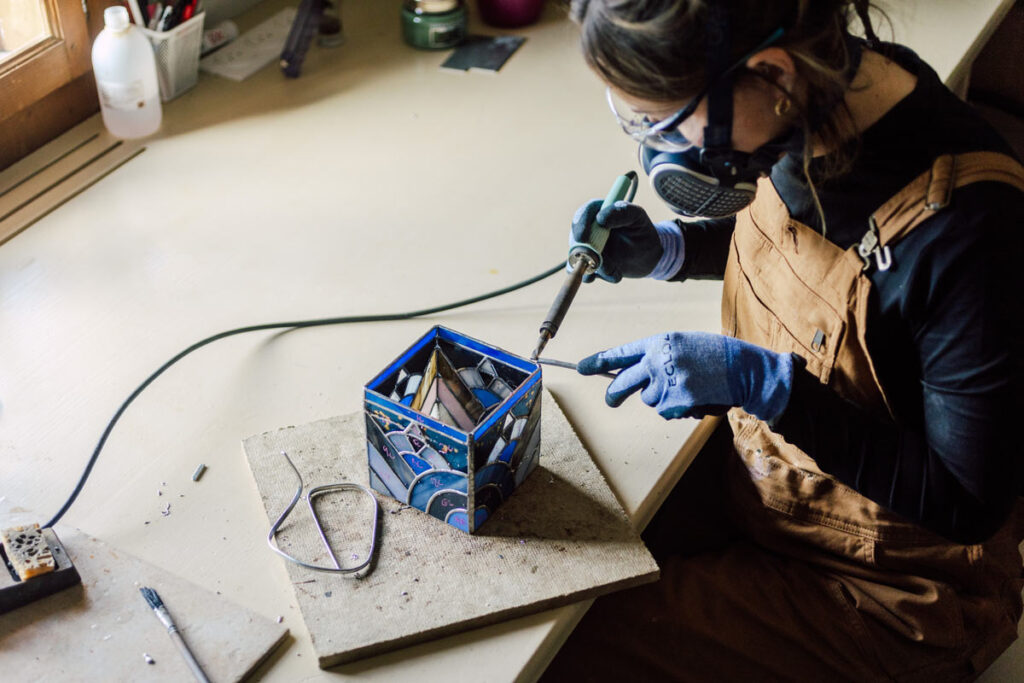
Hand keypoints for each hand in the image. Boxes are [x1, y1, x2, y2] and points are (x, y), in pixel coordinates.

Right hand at [570, 199, 683, 282]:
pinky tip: (611, 276)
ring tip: (614, 272)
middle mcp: (588, 230)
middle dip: (583, 252)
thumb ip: (623, 212)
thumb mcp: (638, 217)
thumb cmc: (642, 231)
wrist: (648, 256)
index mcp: (597, 212)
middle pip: (575, 238)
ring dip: (595, 267)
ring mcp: (586, 248)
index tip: (583, 238)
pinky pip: (583, 273)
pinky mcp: (589, 265)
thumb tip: (600, 218)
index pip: (583, 214)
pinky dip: (593, 277)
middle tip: (596, 262)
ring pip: (578, 258)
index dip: (580, 225)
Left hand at [577, 331, 794, 421]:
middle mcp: (657, 360)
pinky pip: (665, 411)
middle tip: (610, 399)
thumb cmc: (716, 355)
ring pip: (649, 400)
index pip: (621, 352)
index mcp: (659, 342)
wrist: (743, 368)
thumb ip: (659, 356)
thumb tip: (636, 375)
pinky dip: (678, 409)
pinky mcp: (675, 400)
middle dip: (614, 393)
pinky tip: (695, 397)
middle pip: (623, 381)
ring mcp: (665, 381)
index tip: (581, 367)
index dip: (599, 361)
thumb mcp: (684, 345)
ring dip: (663, 399)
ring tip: (688, 387)